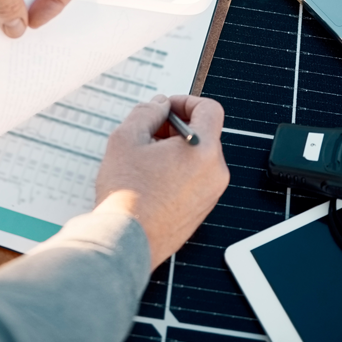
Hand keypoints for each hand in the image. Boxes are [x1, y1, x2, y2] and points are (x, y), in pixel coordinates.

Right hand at [94, 95, 229, 270]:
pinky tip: (148, 179)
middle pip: (204, 133)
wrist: (126, 239)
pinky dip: (176, 170)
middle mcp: (215, 172)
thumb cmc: (127, 194)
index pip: (209, 109)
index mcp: (203, 150)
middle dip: (175, 127)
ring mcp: (210, 194)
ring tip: (143, 159)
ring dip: (174, 149)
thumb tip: (159, 106)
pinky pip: (195, 178)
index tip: (165, 108)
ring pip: (198, 157)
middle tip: (147, 133)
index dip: (185, 101)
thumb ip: (146, 112)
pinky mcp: (201, 210)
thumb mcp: (126, 138)